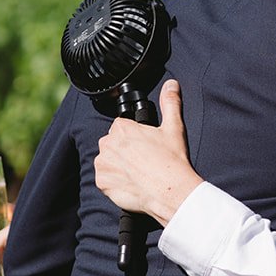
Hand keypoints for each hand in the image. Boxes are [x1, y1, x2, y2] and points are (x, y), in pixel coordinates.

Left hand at [94, 80, 202, 226]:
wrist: (170, 191)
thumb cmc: (172, 160)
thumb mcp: (173, 127)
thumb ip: (170, 102)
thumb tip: (171, 85)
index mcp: (121, 128)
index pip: (122, 128)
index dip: (135, 137)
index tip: (145, 146)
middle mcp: (107, 144)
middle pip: (113, 144)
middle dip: (125, 151)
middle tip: (144, 160)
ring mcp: (103, 164)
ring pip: (108, 161)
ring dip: (118, 166)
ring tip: (139, 173)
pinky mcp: (102, 183)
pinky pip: (105, 180)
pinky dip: (115, 182)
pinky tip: (132, 183)